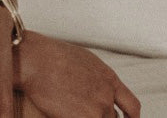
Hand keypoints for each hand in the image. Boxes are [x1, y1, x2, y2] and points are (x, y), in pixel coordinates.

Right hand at [17, 31, 140, 117]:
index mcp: (108, 77)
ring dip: (86, 115)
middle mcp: (106, 93)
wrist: (35, 59)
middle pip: (112, 117)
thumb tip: (94, 84)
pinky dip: (76, 117)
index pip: (132, 106)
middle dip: (100, 116)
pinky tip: (63, 113)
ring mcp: (98, 108)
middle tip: (85, 110)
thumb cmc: (48, 55)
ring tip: (69, 108)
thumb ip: (94, 75)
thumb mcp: (80, 58)